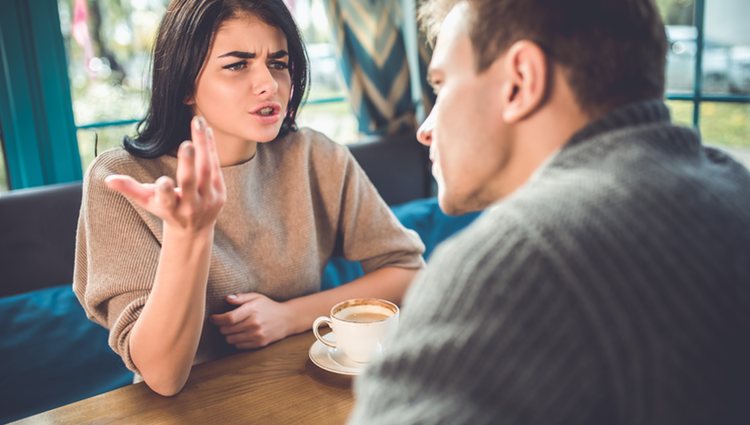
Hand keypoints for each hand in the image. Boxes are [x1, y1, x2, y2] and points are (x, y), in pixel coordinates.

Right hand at [105, 116, 225, 234]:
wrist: (195, 229)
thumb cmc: (166, 210)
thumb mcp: (148, 202)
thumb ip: (131, 189)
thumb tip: (108, 179)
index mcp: (171, 209)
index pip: (167, 200)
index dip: (165, 191)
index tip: (162, 181)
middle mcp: (191, 206)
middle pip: (190, 183)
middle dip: (188, 165)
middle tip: (186, 145)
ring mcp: (208, 200)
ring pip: (206, 170)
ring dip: (203, 145)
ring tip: (197, 122)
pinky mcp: (221, 193)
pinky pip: (215, 166)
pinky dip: (210, 147)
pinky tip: (206, 129)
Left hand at [210, 293, 295, 348]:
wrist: (287, 319)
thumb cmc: (268, 306)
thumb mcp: (256, 297)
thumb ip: (241, 297)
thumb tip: (227, 298)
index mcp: (252, 310)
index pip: (228, 318)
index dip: (217, 319)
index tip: (213, 318)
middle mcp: (254, 323)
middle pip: (227, 329)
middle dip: (221, 326)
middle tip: (223, 323)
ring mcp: (257, 335)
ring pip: (231, 339)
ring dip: (228, 334)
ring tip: (231, 329)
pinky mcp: (259, 343)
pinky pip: (239, 345)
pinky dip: (236, 341)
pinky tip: (240, 334)